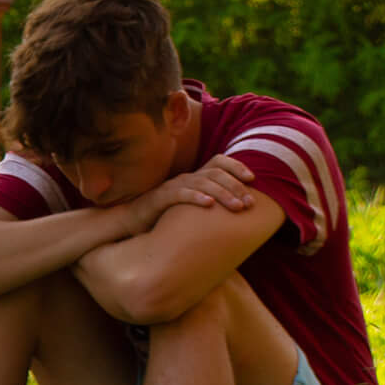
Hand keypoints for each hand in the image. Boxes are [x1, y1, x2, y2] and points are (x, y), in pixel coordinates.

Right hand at [112, 154, 256, 235]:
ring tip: (237, 206)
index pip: (218, 162)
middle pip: (215, 174)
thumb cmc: (165, 216)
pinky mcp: (160, 198)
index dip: (236, 166)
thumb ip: (210, 203)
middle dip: (236, 187)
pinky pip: (181, 195)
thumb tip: (238, 210)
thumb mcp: (191, 208)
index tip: (253, 179)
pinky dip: (196, 198)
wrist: (131, 222)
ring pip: (202, 184)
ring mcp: (172, 187)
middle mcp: (185, 178)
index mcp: (194, 177)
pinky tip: (208, 205)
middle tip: (250, 203)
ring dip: (223, 194)